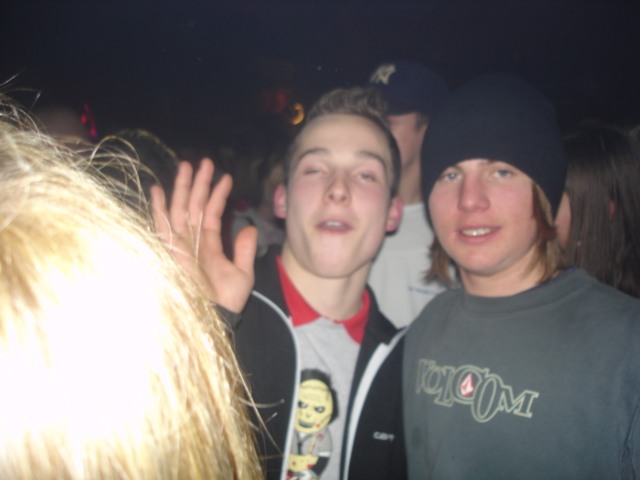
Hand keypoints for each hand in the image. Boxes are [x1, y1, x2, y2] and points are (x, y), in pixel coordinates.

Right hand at [151, 158, 256, 312]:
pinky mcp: (168, 252)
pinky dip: (158, 209)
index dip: (218, 195)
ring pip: (179, 210)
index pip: (211, 213)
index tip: (226, 177)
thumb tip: (249, 228)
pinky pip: (161, 227)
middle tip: (204, 161)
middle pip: (193, 206)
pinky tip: (158, 190)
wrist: (214, 317)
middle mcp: (192, 242)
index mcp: (209, 245)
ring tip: (186, 166)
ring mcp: (179, 246)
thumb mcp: (242, 274)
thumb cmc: (227, 302)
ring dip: (181, 188)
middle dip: (198, 184)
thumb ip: (243, 250)